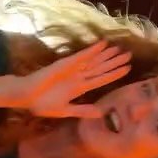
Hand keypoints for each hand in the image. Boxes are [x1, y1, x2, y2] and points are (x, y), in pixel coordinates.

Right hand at [15, 42, 131, 119]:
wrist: (28, 97)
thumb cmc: (43, 105)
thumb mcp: (66, 111)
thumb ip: (82, 110)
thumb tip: (100, 114)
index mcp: (80, 88)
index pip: (102, 79)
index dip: (115, 74)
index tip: (128, 69)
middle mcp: (80, 77)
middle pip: (101, 67)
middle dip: (115, 61)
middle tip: (129, 54)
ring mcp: (73, 69)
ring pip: (94, 60)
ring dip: (107, 54)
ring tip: (120, 48)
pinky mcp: (66, 64)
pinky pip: (82, 56)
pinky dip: (93, 50)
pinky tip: (103, 44)